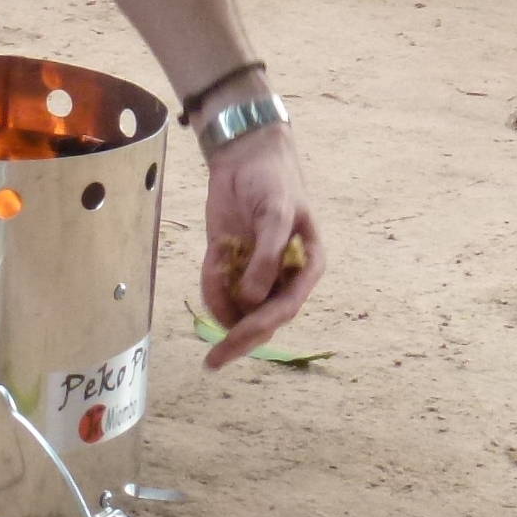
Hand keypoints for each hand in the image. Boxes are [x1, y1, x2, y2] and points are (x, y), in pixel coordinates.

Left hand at [199, 122, 321, 367]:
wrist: (246, 155)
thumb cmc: (273, 181)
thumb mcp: (276, 214)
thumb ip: (267, 256)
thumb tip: (252, 302)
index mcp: (306, 266)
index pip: (285, 308)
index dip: (260, 327)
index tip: (235, 339)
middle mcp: (283, 276)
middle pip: (262, 320)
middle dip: (238, 339)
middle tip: (213, 361)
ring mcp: (255, 273)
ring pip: (238, 310)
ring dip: (220, 301)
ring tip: (215, 260)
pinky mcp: (231, 264)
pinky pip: (219, 289)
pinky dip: (210, 284)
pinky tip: (213, 255)